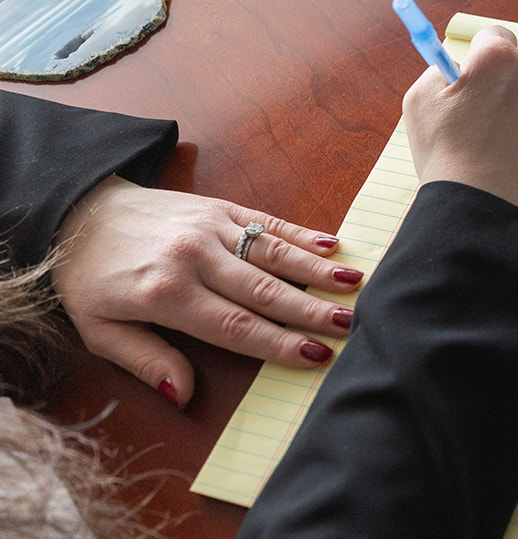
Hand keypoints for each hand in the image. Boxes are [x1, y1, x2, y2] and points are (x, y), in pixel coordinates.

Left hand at [53, 180, 362, 406]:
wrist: (79, 212)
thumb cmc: (91, 278)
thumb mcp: (100, 330)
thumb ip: (145, 360)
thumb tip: (183, 394)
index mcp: (165, 294)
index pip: (234, 325)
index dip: (276, 343)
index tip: (314, 356)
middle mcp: (193, 257)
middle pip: (263, 289)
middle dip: (309, 309)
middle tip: (348, 323)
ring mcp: (209, 227)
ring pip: (272, 252)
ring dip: (316, 269)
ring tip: (354, 282)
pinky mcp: (218, 207)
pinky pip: (266, 222)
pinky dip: (301, 233)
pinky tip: (332, 244)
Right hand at [401, 25, 517, 214]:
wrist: (481, 201)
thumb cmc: (446, 151)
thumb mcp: (420, 99)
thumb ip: (440, 68)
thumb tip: (460, 65)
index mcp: (496, 56)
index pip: (494, 35)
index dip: (481, 56)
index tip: (477, 74)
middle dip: (504, 82)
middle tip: (485, 114)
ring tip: (501, 138)